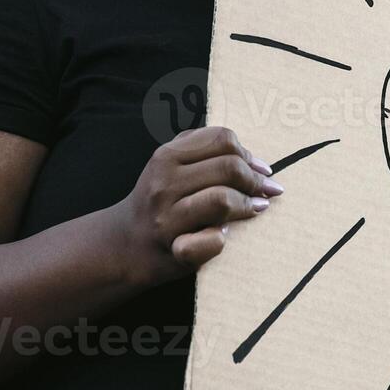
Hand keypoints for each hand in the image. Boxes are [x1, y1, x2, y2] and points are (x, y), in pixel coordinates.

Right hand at [112, 126, 282, 285]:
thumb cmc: (159, 201)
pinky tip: (225, 234)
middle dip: (255, 180)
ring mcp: (166, 217)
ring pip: (223, 199)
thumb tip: (257, 163)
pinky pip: (214, 240)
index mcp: (166, 156)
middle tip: (266, 191)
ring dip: (248, 205)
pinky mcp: (174, 249)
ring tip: (256, 208)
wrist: (123, 246)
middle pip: (229, 167)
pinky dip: (224, 238)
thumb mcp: (170, 165)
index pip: (221, 139)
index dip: (248, 153)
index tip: (261, 169)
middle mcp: (163, 183)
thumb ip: (205, 151)